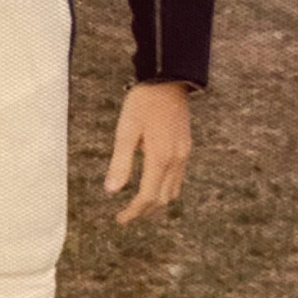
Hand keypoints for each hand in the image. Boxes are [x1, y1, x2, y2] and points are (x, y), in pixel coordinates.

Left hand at [103, 82, 191, 224]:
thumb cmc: (143, 101)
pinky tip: (153, 184)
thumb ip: (120, 163)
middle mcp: (176, 159)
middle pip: (163, 199)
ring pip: (173, 190)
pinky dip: (165, 188)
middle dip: (145, 211)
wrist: (168, 78)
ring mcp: (184, 154)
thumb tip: (112, 191)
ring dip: (156, 202)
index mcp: (160, 157)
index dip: (134, 212)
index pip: (148, 196)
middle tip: (126, 215)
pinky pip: (178, 177)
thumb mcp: (126, 130)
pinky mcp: (186, 146)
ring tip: (138, 204)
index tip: (120, 219)